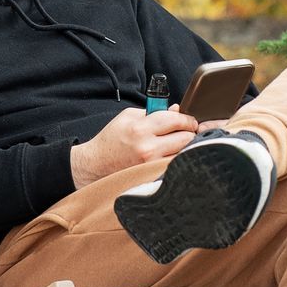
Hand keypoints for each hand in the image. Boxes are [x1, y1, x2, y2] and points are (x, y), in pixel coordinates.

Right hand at [70, 108, 198, 188]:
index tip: (189, 120)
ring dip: (186, 147)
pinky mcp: (153, 176)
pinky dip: (178, 159)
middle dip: (190, 132)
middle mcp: (148, 148)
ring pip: (184, 153)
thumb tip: (178, 111)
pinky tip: (172, 155)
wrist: (96, 164)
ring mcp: (151, 165)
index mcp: (141, 129)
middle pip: (186, 138)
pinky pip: (176, 166)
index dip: (187, 118)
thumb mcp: (129, 117)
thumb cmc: (112, 138)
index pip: (176, 120)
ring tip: (178, 143)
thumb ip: (155, 112)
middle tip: (186, 131)